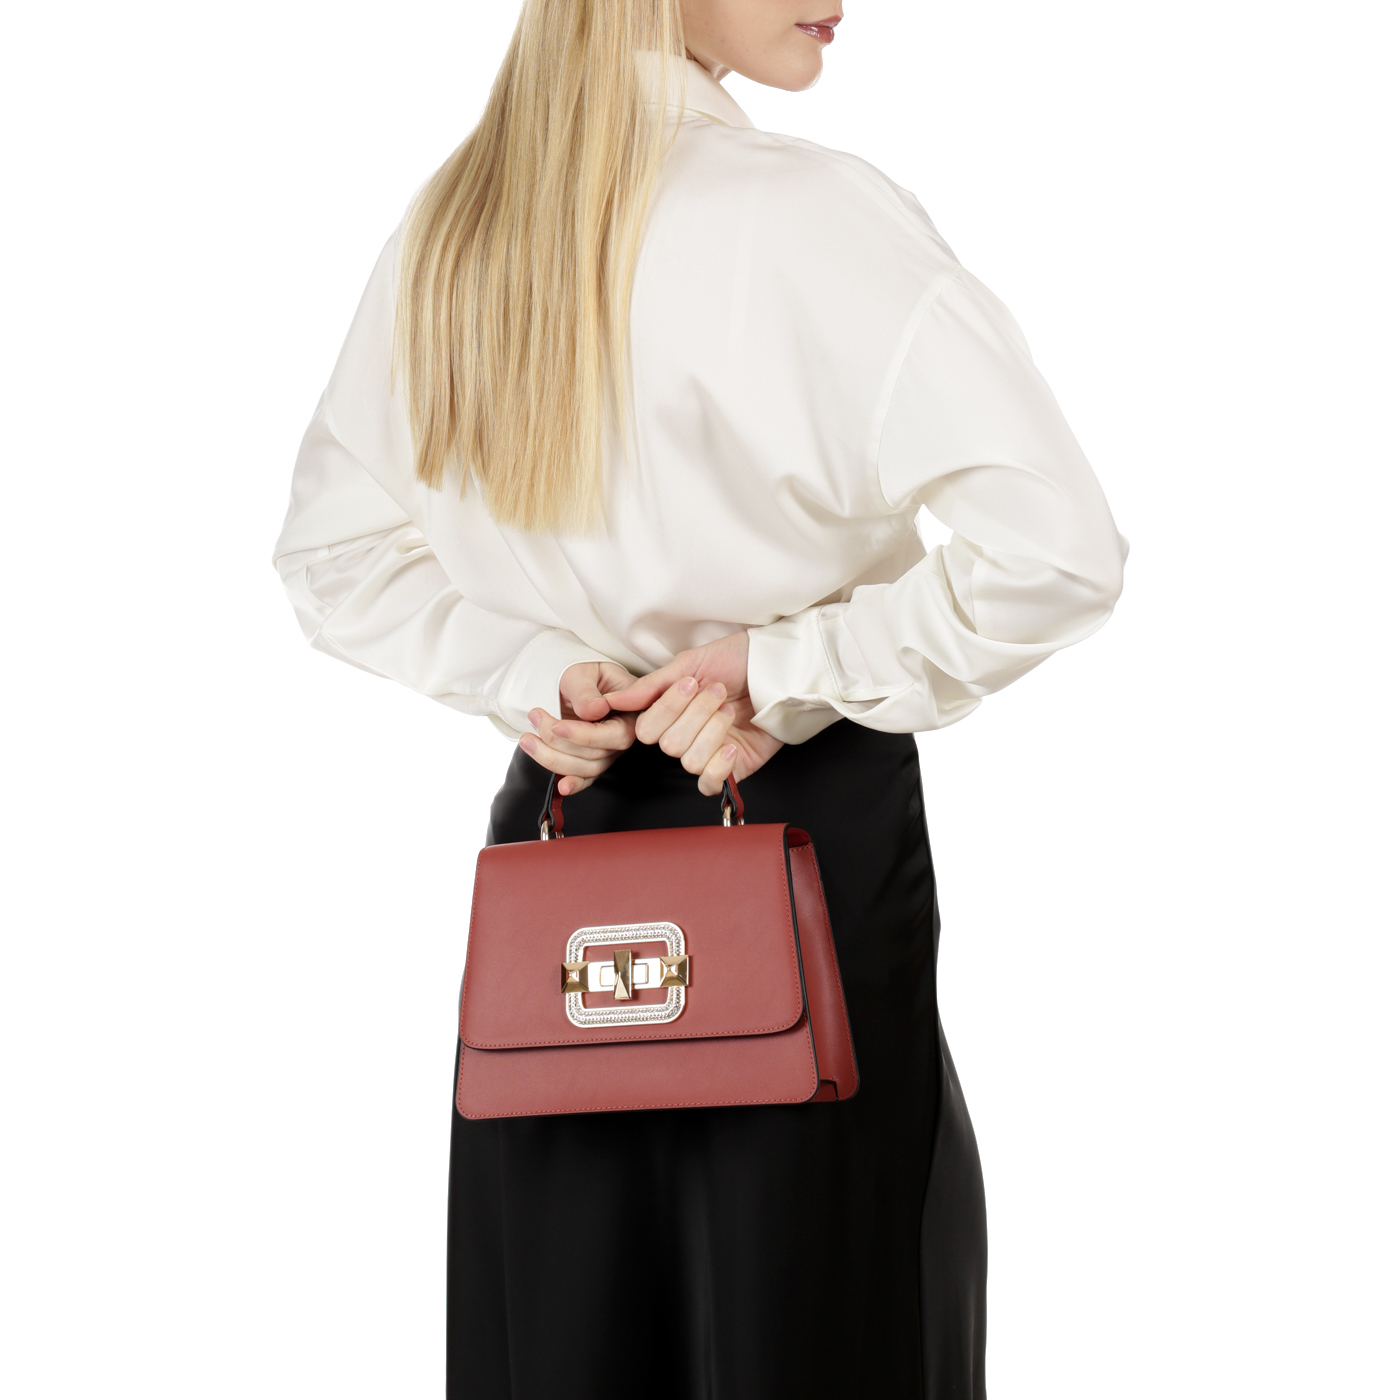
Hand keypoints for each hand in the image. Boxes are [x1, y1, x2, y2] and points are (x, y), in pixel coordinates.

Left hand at [519, 661, 636, 795]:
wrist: (574, 681)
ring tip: (527, 738)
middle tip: (536, 717)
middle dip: (560, 742)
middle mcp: (623, 735)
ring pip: (586, 769)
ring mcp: (608, 751)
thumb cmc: (584, 673)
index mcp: (630, 712)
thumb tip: (594, 710)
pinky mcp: (592, 761)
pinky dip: (573, 784)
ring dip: (552, 758)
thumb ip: (586, 691)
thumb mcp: (582, 672)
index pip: (616, 735)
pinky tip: (560, 786)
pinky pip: (585, 778)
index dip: (585, 735)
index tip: (558, 726)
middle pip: (598, 755)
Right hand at [607, 631, 783, 795]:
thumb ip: (652, 685)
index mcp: (671, 713)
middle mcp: (686, 735)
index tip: (690, 683)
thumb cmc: (738, 659)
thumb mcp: (691, 663)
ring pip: (690, 761)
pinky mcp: (733, 769)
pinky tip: (731, 745)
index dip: (667, 709)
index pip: (647, 729)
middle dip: (696, 714)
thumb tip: (614, 700)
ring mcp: (709, 753)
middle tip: (718, 692)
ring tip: (730, 710)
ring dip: (712, 731)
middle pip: (668, 745)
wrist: (780, 666)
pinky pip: (710, 784)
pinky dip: (719, 766)